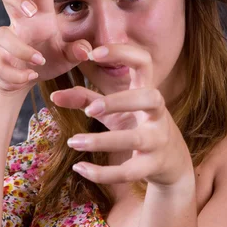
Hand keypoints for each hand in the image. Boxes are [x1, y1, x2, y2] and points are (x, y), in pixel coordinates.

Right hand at [0, 0, 92, 92]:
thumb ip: (78, 50)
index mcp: (40, 16)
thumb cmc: (50, 58)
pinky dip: (16, 73)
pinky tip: (31, 76)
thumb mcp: (69, 55)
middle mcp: (21, 24)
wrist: (28, 79)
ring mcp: (7, 41)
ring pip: (1, 34)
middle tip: (31, 12)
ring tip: (40, 60)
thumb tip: (85, 50)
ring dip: (20, 48)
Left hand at [50, 43, 192, 187]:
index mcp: (148, 92)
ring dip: (101, 140)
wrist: (172, 163)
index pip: (144, 62)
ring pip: (134, 139)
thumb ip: (87, 99)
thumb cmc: (139, 126)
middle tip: (89, 109)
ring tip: (73, 141)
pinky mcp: (152, 166)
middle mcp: (157, 114)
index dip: (122, 53)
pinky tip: (80, 168)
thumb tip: (54, 97)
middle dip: (119, 101)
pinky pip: (128, 172)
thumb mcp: (116, 111)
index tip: (93, 53)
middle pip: (148, 98)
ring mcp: (157, 140)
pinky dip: (102, 173)